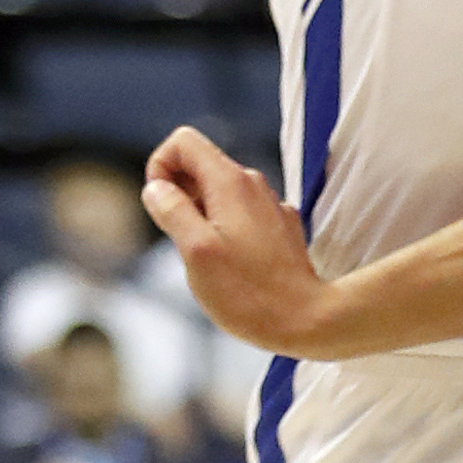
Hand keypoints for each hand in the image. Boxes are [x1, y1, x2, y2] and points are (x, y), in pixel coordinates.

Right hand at [144, 127, 342, 351]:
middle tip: (183, 239)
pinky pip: (239, 215)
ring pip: (219, 194)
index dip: (161, 166)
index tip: (162, 206)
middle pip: (201, 166)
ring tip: (209, 257)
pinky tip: (233, 264)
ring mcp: (269, 206)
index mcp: (231, 182)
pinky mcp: (278, 228)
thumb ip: (172, 211)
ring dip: (201, 217)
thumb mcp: (194, 251)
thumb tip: (156, 189)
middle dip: (179, 196)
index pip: (184, 142)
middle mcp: (254, 185)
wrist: (306, 321)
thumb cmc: (248, 293)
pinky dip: (224, 231)